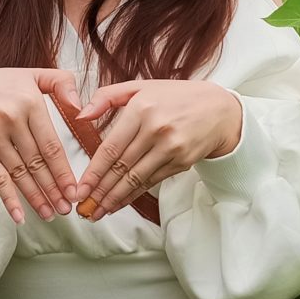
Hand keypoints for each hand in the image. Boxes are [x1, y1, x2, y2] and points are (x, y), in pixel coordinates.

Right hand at [0, 67, 82, 223]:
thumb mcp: (31, 74)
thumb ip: (62, 83)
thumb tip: (81, 108)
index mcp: (29, 102)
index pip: (51, 145)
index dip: (64, 172)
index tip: (74, 190)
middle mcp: (10, 119)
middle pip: (37, 163)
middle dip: (53, 190)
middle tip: (66, 208)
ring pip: (19, 174)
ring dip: (35, 198)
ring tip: (49, 213)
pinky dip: (8, 199)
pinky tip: (19, 215)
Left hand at [69, 79, 242, 221]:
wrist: (219, 109)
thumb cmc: (175, 97)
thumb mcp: (140, 87)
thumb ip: (107, 97)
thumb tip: (80, 116)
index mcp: (141, 109)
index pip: (111, 147)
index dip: (94, 171)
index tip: (80, 188)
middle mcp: (156, 129)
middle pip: (121, 167)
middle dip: (100, 191)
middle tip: (84, 207)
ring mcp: (171, 148)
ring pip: (135, 179)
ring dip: (114, 198)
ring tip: (98, 211)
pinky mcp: (182, 162)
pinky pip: (151, 182)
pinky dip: (133, 195)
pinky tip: (119, 203)